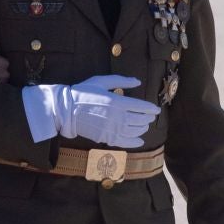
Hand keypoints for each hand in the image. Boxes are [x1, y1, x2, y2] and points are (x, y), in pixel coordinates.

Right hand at [39, 75, 160, 147]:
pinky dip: (135, 142)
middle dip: (148, 118)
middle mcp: (117, 117)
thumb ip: (121, 81)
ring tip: (144, 126)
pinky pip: (125, 142)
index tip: (156, 110)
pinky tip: (140, 140)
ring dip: (143, 129)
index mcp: (117, 101)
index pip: (142, 107)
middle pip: (140, 120)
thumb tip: (138, 81)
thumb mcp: (102, 81)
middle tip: (150, 117)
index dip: (151, 109)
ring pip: (135, 131)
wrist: (66, 110)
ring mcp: (112, 129)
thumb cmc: (83, 92)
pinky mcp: (106, 138)